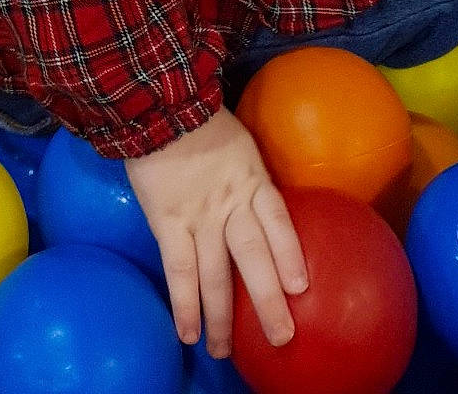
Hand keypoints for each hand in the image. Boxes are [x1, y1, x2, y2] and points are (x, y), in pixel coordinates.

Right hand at [125, 105, 306, 359]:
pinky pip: (178, 269)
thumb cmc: (201, 123)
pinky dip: (184, 303)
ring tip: (224, 352)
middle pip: (253, 257)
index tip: (301, 288)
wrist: (157, 105)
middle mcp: (231, 202)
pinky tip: (187, 332)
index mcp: (252, 179)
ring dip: (220, 317)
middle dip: (267, 300)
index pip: (278, 221)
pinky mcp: (168, 222)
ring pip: (215, 273)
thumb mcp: (240, 143)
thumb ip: (250, 175)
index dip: (290, 253)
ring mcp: (199, 215)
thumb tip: (261, 206)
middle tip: (281, 337)